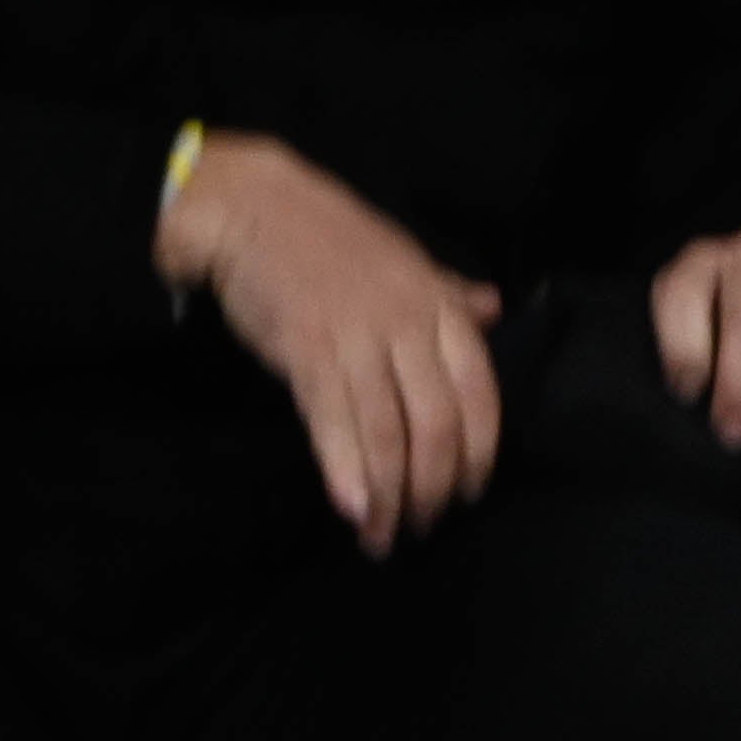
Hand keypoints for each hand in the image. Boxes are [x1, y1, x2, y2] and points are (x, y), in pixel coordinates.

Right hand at [158, 129, 502, 551]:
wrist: (246, 204)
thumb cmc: (328, 237)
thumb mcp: (404, 258)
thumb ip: (450, 294)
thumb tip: (494, 307)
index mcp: (439, 309)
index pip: (481, 396)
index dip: (479, 455)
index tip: (469, 493)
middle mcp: (406, 329)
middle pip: (438, 428)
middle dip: (432, 489)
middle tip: (422, 525)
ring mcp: (356, 340)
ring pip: (388, 434)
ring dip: (388, 497)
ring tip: (382, 536)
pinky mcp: (305, 351)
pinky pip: (333, 420)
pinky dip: (346, 470)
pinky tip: (353, 509)